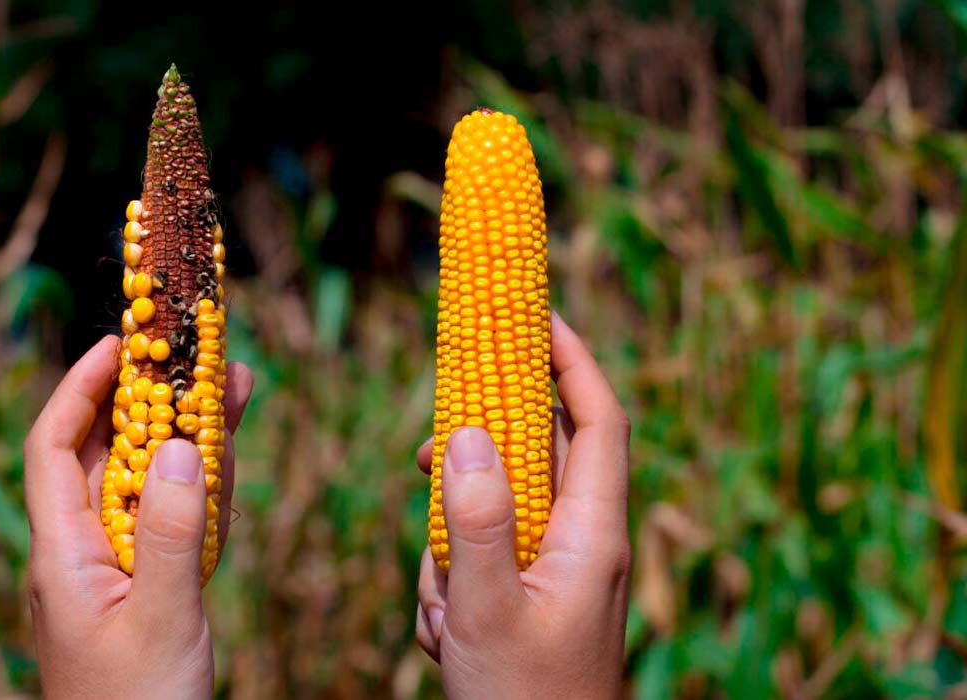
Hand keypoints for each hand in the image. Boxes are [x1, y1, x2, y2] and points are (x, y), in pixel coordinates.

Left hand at [23, 335, 252, 698]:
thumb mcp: (161, 619)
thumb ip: (172, 532)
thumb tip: (180, 443)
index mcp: (62, 555)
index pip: (52, 449)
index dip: (79, 388)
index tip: (118, 342)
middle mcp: (81, 552)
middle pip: (105, 455)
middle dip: (149, 400)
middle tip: (193, 353)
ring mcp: (115, 570)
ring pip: (145, 484)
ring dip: (185, 435)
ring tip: (230, 386)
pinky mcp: (145, 588)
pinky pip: (169, 522)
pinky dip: (198, 485)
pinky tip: (225, 452)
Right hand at [414, 312, 629, 698]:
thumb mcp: (487, 612)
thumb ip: (476, 521)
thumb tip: (463, 433)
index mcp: (594, 535)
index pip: (598, 420)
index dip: (574, 359)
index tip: (538, 313)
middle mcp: (583, 541)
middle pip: (535, 456)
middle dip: (478, 455)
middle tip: (430, 455)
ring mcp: (556, 567)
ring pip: (494, 510)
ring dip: (452, 543)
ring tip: (447, 607)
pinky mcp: (531, 591)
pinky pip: (482, 555)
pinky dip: (453, 580)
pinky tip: (449, 633)